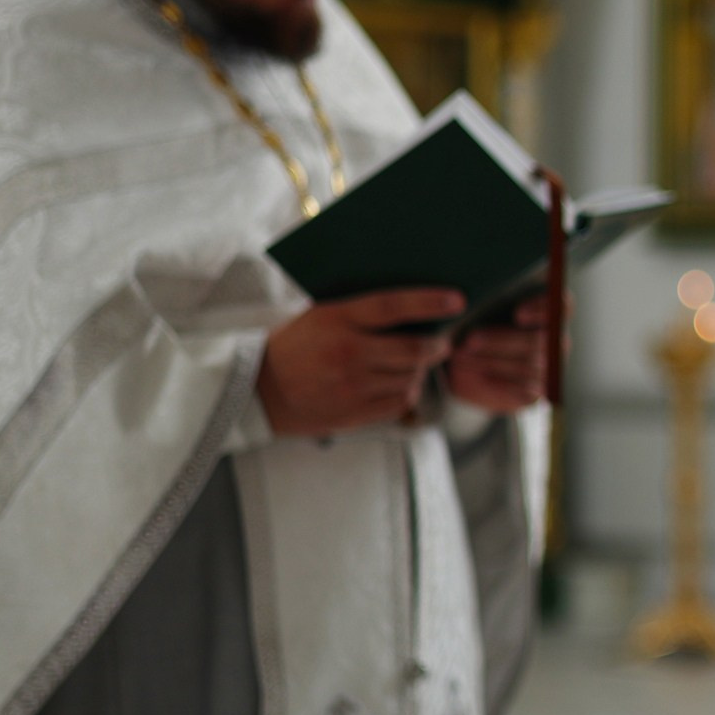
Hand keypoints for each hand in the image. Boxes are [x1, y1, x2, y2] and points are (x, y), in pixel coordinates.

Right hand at [258, 288, 461, 437]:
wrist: (257, 391)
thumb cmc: (293, 346)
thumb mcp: (319, 316)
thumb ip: (360, 312)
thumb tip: (413, 308)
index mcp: (337, 320)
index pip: (394, 306)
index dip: (430, 303)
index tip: (457, 301)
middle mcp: (348, 353)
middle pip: (413, 349)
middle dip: (437, 346)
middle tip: (444, 342)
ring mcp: (352, 386)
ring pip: (410, 377)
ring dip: (421, 370)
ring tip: (416, 363)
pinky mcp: (354, 413)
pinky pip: (399, 402)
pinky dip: (407, 392)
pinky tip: (401, 384)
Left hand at [448, 294, 553, 413]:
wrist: (472, 364)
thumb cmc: (477, 324)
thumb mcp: (476, 308)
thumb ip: (473, 301)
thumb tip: (459, 299)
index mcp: (549, 310)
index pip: (562, 305)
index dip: (544, 309)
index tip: (518, 314)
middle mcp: (556, 338)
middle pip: (541, 340)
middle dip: (503, 341)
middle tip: (471, 340)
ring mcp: (550, 366)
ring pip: (529, 366)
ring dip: (494, 362)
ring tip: (464, 358)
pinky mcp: (538, 389)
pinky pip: (527, 390)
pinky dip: (501, 384)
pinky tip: (481, 377)